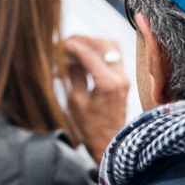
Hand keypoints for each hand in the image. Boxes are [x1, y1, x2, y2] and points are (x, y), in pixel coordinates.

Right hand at [61, 35, 130, 161]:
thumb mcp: (76, 101)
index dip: (73, 45)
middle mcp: (120, 77)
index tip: (60, 43)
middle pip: (104, 44)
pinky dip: (99, 52)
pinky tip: (85, 58)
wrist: (110, 143)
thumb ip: (74, 75)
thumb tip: (69, 56)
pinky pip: (114, 57)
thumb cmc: (90, 127)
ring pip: (112, 47)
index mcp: (108, 82)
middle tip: (67, 43)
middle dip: (84, 40)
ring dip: (94, 43)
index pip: (89, 54)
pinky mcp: (124, 80)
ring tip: (76, 48)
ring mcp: (125, 77)